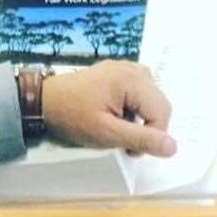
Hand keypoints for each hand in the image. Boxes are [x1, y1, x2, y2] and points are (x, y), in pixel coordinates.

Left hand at [40, 60, 176, 157]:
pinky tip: (119, 114)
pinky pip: (139, 88)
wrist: (44, 100)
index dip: (153, 135)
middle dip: (148, 125)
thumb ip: (142, 139)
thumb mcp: (108, 133)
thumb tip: (173, 147)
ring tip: (121, 127)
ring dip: (142, 115)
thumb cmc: (74, 117)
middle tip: (125, 142)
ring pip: (151, 95)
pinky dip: (134, 104)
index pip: (162, 111)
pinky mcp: (115, 71)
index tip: (130, 149)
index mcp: (130, 79)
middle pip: (159, 101)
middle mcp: (131, 68)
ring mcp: (123, 67)